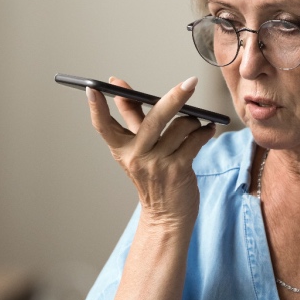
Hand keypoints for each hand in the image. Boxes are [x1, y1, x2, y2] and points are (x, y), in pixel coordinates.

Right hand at [88, 76, 215, 226]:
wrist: (167, 217)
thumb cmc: (153, 178)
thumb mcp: (136, 150)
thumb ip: (131, 118)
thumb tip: (119, 90)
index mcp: (122, 149)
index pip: (103, 126)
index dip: (96, 107)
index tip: (92, 87)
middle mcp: (137, 156)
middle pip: (154, 118)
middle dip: (175, 97)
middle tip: (190, 83)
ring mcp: (157, 164)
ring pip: (181, 126)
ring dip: (194, 121)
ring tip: (197, 122)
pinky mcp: (178, 170)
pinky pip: (195, 140)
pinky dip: (204, 132)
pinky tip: (207, 130)